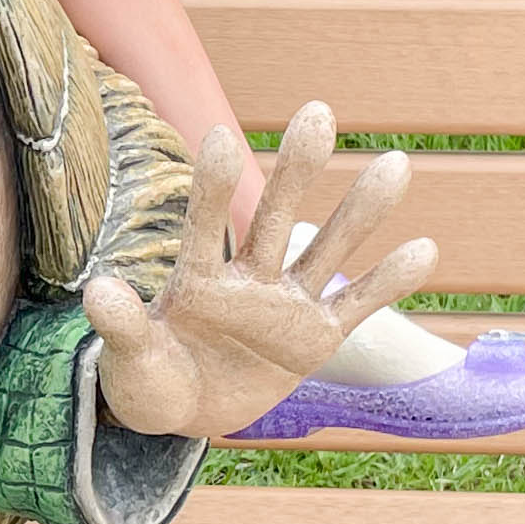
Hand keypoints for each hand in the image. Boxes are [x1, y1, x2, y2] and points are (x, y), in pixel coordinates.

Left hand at [79, 106, 437, 438]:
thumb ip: (123, 328)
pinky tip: (425, 247)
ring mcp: (285, 305)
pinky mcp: (315, 338)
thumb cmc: (150, 379)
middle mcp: (246, 280)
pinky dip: (387, 281)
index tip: (218, 135)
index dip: (213, 186)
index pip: (205, 224)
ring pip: (326, 249)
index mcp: (196, 280)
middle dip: (296, 170)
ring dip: (359, 211)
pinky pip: (356, 304)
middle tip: (318, 112)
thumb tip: (99, 290)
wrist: (186, 411)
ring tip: (395, 163)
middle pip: (273, 217)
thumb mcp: (131, 363)